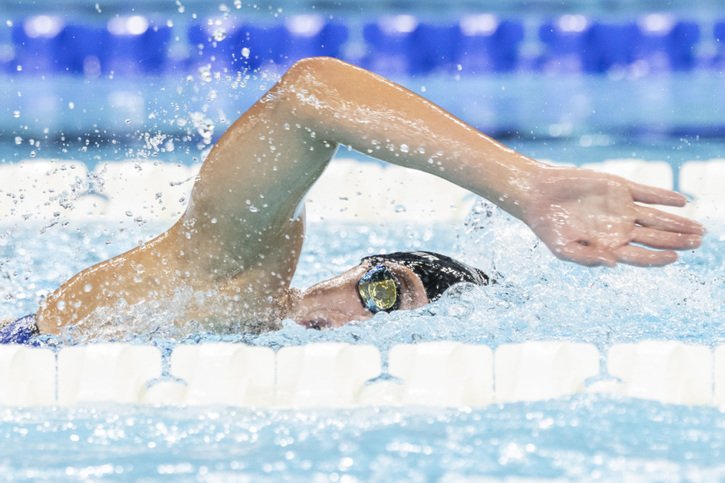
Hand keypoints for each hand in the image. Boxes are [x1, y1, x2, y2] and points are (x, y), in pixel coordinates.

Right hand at [522, 167, 704, 266]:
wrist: (538, 196)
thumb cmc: (548, 226)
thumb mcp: (562, 248)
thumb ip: (587, 257)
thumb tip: (614, 263)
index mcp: (608, 246)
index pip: (640, 256)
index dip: (658, 258)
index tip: (674, 258)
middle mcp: (620, 229)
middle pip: (656, 238)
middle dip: (678, 241)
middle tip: (699, 241)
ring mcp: (622, 208)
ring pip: (657, 217)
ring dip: (678, 222)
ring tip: (699, 229)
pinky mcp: (620, 188)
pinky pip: (648, 193)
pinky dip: (664, 197)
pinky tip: (682, 202)